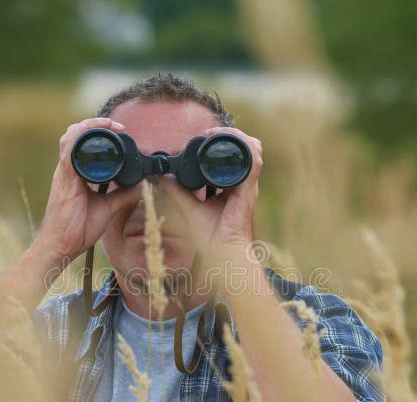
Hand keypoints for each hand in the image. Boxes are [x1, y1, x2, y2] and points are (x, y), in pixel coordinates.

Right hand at [33, 118, 140, 263]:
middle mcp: (67, 171)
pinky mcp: (65, 183)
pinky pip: (68, 156)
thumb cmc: (76, 229)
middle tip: (115, 125)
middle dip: (93, 124)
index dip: (96, 131)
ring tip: (107, 124)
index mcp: (74, 174)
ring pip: (69, 140)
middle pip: (74, 135)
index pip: (81, 143)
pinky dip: (78, 142)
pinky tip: (88, 135)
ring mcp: (64, 175)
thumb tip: (140, 186)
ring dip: (87, 127)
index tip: (118, 129)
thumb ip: (121, 195)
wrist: (60, 246)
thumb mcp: (106, 208)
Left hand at [160, 126, 262, 263]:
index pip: (234, 156)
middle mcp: (243, 183)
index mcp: (233, 186)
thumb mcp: (189, 209)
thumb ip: (178, 192)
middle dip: (229, 133)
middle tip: (208, 132)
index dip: (223, 140)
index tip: (203, 136)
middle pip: (247, 147)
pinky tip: (225, 143)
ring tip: (214, 133)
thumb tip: (163, 177)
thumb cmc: (211, 238)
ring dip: (236, 136)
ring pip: (253, 149)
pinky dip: (243, 148)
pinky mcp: (248, 191)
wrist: (223, 254)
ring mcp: (248, 186)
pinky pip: (253, 163)